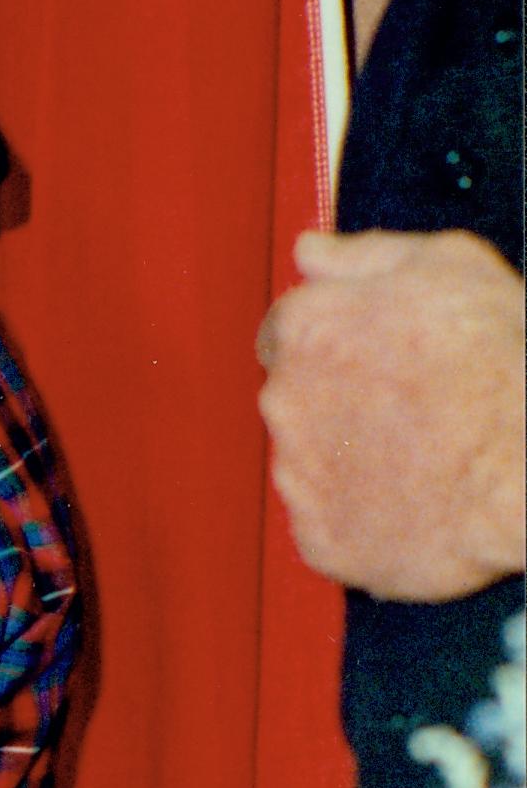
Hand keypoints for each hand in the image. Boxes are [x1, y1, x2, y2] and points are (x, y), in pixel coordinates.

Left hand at [258, 230, 525, 600]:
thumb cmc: (505, 367)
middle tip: (418, 407)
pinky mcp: (319, 539)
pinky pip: (329, 525)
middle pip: (295, 397)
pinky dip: (363, 518)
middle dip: (343, 399)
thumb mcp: (452, 266)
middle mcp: (283, 401)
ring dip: (351, 458)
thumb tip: (311, 249)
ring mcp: (297, 477)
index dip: (338, 342)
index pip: (288, 331)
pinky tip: (417, 502)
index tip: (379, 356)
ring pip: (310, 462)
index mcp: (305, 330)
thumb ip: (366, 254)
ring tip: (428, 456)